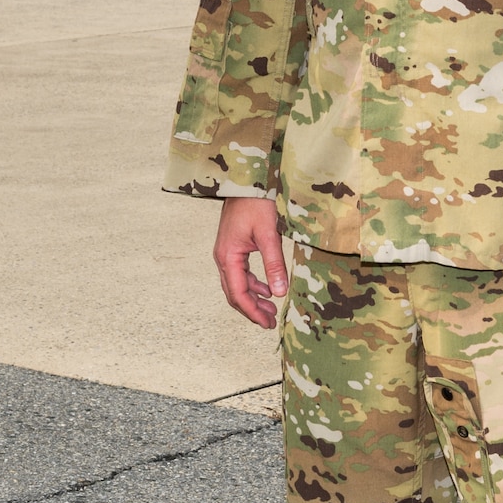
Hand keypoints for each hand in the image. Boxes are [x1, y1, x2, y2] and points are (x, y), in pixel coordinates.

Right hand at [214, 197, 285, 327]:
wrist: (246, 179)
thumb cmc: (255, 202)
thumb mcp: (268, 234)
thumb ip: (274, 264)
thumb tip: (279, 293)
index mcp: (228, 256)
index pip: (238, 293)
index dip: (253, 311)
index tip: (267, 323)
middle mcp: (223, 257)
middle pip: (234, 292)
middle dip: (252, 309)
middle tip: (270, 322)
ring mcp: (227, 252)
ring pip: (237, 284)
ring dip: (253, 298)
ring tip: (270, 309)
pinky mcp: (233, 246)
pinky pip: (240, 272)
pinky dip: (253, 284)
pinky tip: (267, 289)